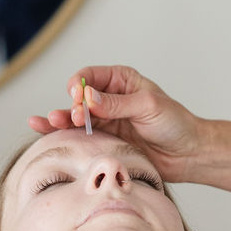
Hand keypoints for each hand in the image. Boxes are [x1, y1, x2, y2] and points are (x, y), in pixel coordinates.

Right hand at [28, 65, 200, 181]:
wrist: (186, 154)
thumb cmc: (174, 124)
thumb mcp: (148, 107)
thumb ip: (117, 104)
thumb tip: (88, 97)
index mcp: (121, 80)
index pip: (90, 76)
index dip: (79, 85)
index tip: (79, 98)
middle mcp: (109, 98)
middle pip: (78, 97)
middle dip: (71, 105)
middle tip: (75, 118)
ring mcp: (105, 120)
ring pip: (74, 116)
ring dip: (61, 119)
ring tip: (48, 123)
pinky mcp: (104, 140)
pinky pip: (78, 135)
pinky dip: (62, 133)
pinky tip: (43, 129)